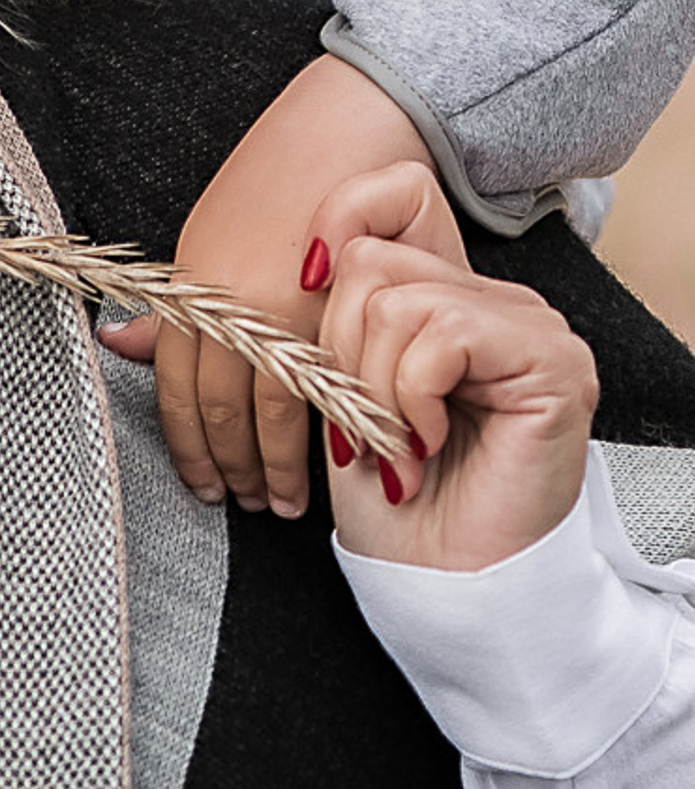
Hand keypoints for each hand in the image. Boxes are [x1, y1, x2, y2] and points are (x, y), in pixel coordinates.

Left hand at [102, 56, 428, 516]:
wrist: (342, 127)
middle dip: (228, 464)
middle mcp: (230, 296)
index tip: (201, 480)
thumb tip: (121, 347)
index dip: (186, 441)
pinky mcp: (339, 305)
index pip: (174, 383)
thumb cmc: (272, 184)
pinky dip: (321, 436)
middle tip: (241, 502)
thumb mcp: (207, 238)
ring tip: (282, 502)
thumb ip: (172, 304)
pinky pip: (322, 389)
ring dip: (275, 466)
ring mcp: (285, 302)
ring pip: (270, 410)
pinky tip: (328, 465)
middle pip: (218, 404)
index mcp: (189, 280)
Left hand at [317, 163, 597, 569]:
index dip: (330, 246)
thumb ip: (318, 316)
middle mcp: (498, 300)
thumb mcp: (332, 384)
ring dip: (373, 389)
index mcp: (448, 293)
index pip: (379, 207)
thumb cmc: (387, 493)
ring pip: (398, 299)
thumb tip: (233, 284)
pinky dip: (412, 397)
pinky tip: (429, 446)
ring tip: (397, 445)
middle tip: (364, 425)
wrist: (439, 580)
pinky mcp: (554, 364)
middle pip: (369, 261)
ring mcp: (533, 327)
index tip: (309, 320)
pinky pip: (442, 332)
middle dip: (339, 355)